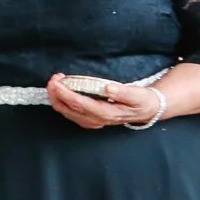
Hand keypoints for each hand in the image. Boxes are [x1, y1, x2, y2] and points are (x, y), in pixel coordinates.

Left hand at [47, 75, 163, 130]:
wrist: (146, 110)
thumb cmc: (141, 101)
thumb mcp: (137, 95)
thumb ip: (123, 92)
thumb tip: (108, 88)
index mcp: (106, 114)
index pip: (79, 104)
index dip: (65, 93)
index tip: (57, 81)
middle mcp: (95, 120)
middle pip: (67, 109)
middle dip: (56, 93)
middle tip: (54, 78)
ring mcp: (91, 121)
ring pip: (66, 111)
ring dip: (56, 97)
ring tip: (55, 81)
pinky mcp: (89, 119)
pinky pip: (69, 112)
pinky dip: (61, 101)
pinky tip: (60, 90)